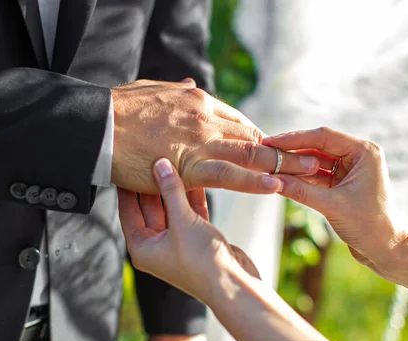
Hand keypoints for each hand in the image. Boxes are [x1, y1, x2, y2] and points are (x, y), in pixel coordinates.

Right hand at [111, 79, 318, 194]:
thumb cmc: (118, 111)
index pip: (238, 121)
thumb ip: (177, 93)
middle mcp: (206, 118)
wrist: (98, 126)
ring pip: (249, 152)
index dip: (258, 136)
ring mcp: (200, 140)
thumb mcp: (152, 91)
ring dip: (282, 163)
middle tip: (309, 156)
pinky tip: (276, 186)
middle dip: (282, 148)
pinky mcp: (189, 165)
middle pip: (252, 134)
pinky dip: (254, 181)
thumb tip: (194, 87)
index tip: (274, 147)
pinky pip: (229, 175)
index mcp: (197, 102)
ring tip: (308, 172)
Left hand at [117, 158, 259, 304]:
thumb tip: (159, 164)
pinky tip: (196, 178)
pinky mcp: (197, 241)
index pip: (128, 211)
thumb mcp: (182, 221)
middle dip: (152, 184)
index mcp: (142, 248)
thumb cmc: (201, 261)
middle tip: (152, 158)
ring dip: (174, 189)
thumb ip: (170, 191)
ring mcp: (177, 244)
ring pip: (172, 210)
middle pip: (149, 208)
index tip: (126, 166)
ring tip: (174, 161)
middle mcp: (156, 247)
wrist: (233, 286)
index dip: (127, 188)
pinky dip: (192, 199)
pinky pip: (190, 214)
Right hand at [264, 127, 407, 276]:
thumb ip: (301, 191)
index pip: (324, 137)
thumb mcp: (332, 206)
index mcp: (364, 152)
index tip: (272, 141)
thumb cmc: (369, 226)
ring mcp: (349, 169)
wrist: (385, 249)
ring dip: (294, 164)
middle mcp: (358, 156)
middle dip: (292, 150)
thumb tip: (273, 180)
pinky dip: (300, 177)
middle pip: (317, 146)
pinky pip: (316, 174)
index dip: (295, 138)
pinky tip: (282, 178)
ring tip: (270, 165)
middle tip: (266, 151)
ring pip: (314, 160)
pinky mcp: (341, 182)